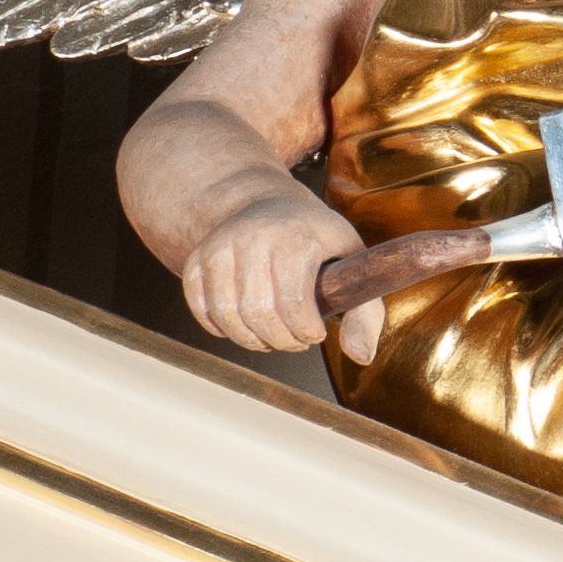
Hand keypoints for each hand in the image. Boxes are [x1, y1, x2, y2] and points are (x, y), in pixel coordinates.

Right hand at [181, 185, 383, 364]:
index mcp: (295, 237)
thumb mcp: (353, 265)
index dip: (306, 332)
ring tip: (273, 331)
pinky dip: (224, 329)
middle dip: (283, 340)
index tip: (316, 330)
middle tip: (296, 336)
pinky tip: (246, 320)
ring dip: (254, 339)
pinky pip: (203, 311)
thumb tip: (360, 355)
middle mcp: (252, 237)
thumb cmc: (316, 240)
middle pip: (260, 316)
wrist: (268, 205)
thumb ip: (365, 313)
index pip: (293, 305)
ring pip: (229, 317)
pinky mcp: (197, 260)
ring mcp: (219, 246)